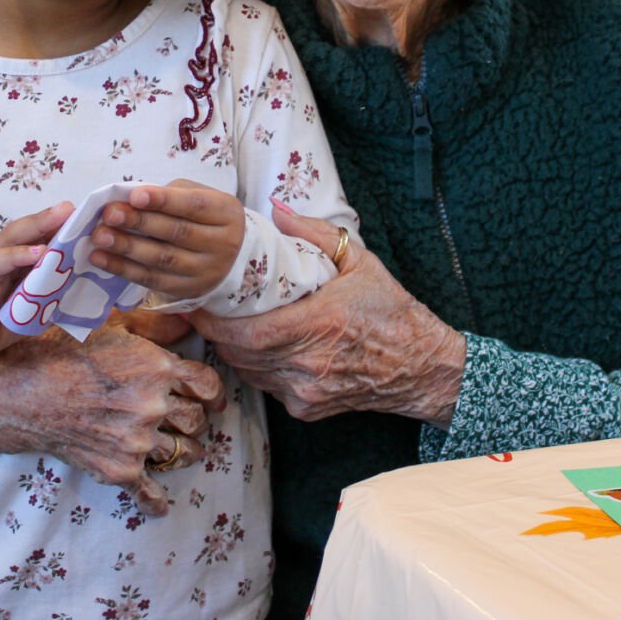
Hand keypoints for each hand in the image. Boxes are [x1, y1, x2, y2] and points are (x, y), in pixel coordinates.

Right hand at [0, 201, 72, 396]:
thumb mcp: (26, 310)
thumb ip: (46, 297)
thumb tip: (77, 291)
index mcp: (10, 260)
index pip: (36, 235)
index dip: (59, 225)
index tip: (87, 217)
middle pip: (26, 228)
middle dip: (53, 216)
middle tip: (79, 206)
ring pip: (13, 237)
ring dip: (40, 225)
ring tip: (64, 216)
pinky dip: (19, 254)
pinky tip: (41, 252)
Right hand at [0, 324, 224, 514]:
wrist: (21, 393)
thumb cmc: (61, 352)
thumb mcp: (109, 327)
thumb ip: (150, 328)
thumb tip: (183, 323)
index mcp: (157, 367)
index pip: (207, 384)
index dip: (213, 393)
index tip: (212, 400)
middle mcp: (154, 405)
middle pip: (197, 421)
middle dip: (196, 421)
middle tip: (188, 422)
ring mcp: (138, 441)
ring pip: (184, 454)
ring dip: (184, 453)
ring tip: (179, 450)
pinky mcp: (119, 469)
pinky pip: (149, 492)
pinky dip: (157, 502)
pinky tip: (161, 506)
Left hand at [89, 180, 244, 300]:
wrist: (230, 257)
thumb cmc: (203, 217)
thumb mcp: (197, 196)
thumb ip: (169, 194)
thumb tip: (128, 199)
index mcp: (225, 213)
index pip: (194, 206)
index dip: (163, 201)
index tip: (134, 195)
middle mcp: (221, 244)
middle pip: (177, 233)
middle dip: (139, 223)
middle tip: (109, 215)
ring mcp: (204, 271)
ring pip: (162, 259)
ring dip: (127, 248)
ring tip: (100, 237)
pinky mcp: (186, 290)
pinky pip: (152, 280)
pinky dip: (123, 269)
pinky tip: (101, 258)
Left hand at [190, 204, 466, 425]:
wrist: (422, 366)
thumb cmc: (391, 311)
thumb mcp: (360, 262)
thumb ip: (315, 235)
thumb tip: (276, 210)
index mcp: (322, 323)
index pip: (249, 333)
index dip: (216, 323)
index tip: (198, 304)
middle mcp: (310, 363)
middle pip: (241, 354)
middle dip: (217, 333)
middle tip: (204, 310)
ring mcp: (307, 391)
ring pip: (249, 373)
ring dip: (234, 351)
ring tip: (227, 326)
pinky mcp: (308, 409)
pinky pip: (268, 387)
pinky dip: (259, 368)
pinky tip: (264, 348)